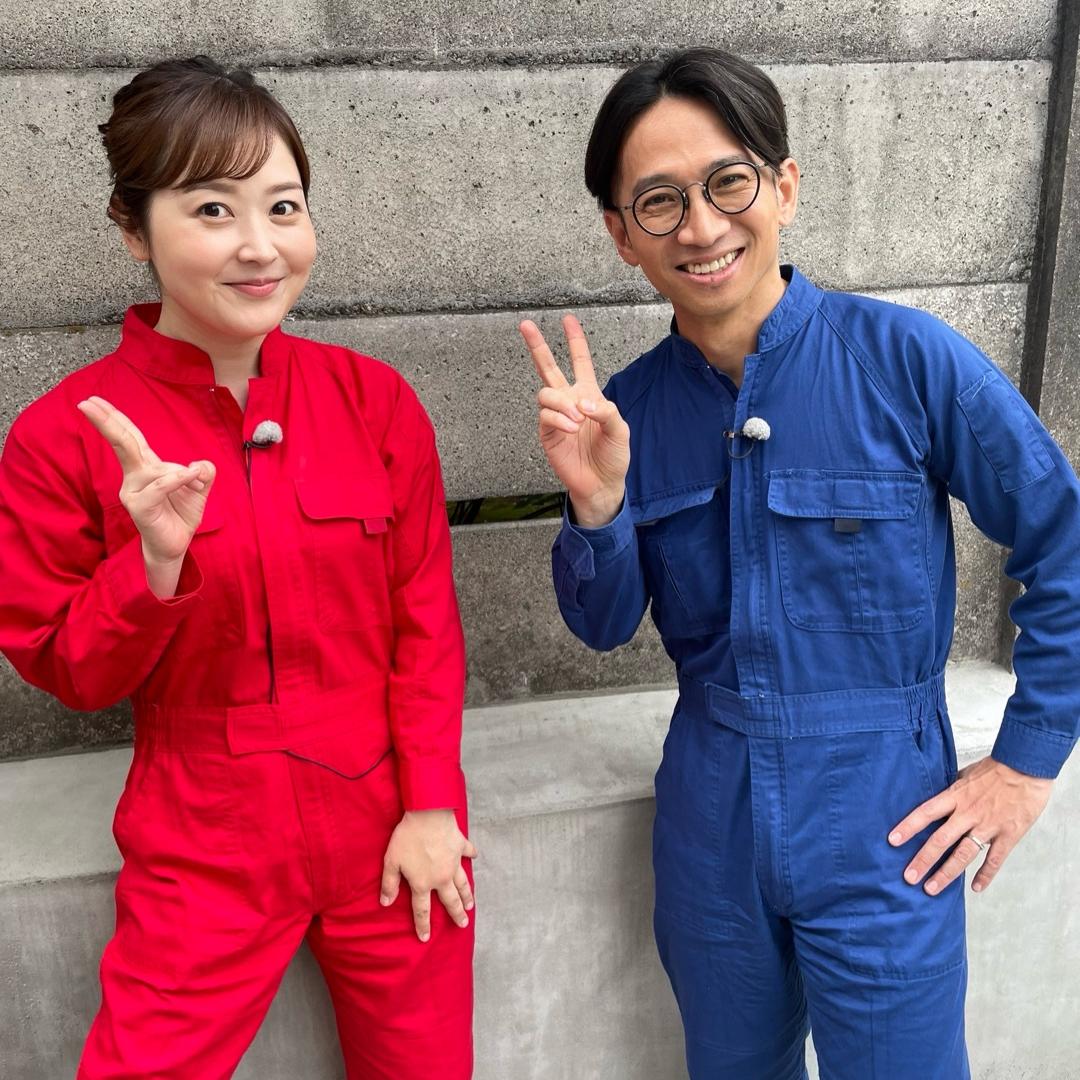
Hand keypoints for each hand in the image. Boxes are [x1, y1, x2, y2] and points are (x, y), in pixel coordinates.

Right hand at [78, 396, 215, 596]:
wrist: (177, 544)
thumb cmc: (181, 514)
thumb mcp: (198, 488)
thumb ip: (203, 472)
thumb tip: (202, 464)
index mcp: (146, 467)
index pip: (129, 437)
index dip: (114, 418)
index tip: (93, 401)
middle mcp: (135, 477)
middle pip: (122, 443)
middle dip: (106, 421)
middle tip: (86, 402)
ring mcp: (134, 492)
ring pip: (154, 468)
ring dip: (180, 472)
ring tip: (195, 480)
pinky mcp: (140, 507)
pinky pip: (160, 486)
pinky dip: (176, 479)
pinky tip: (189, 476)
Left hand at [380, 809, 476, 941]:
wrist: (428, 814)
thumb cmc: (407, 837)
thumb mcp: (392, 861)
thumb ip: (389, 883)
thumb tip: (386, 903)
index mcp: (423, 883)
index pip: (422, 910)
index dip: (423, 925)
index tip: (425, 938)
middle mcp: (441, 877)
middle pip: (450, 901)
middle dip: (456, 914)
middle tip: (463, 924)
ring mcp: (454, 862)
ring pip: (463, 883)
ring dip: (467, 895)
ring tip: (471, 905)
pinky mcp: (460, 846)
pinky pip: (468, 852)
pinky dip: (471, 855)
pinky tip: (474, 857)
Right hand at [519, 314, 629, 527]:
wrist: (601, 483)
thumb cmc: (613, 456)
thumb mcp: (620, 429)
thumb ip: (605, 410)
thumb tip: (581, 403)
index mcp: (589, 395)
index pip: (580, 362)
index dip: (575, 341)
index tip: (568, 320)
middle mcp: (569, 402)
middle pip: (548, 367)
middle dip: (537, 345)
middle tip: (526, 324)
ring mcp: (556, 417)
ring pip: (545, 393)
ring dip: (562, 403)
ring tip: (577, 421)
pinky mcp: (547, 433)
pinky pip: (546, 416)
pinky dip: (560, 420)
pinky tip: (571, 429)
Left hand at [889, 756, 1052, 894]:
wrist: (1026, 766)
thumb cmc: (995, 769)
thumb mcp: (965, 774)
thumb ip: (952, 790)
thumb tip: (935, 797)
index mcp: (956, 796)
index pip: (926, 812)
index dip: (908, 827)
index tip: (892, 841)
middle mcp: (968, 813)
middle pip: (941, 840)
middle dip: (923, 860)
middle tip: (909, 877)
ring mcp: (988, 826)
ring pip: (964, 854)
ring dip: (947, 873)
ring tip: (932, 888)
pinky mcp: (1009, 835)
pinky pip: (995, 859)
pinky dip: (986, 874)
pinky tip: (976, 887)